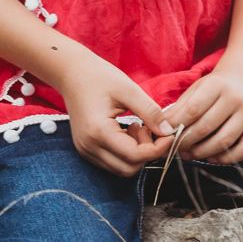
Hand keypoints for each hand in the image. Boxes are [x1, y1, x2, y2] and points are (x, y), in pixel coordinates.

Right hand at [56, 56, 174, 175]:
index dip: (157, 148)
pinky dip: (126, 151)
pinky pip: (112, 161)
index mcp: (98, 132)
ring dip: (136, 153)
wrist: (72, 74)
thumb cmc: (100, 77)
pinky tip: (128, 130)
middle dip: (146, 152)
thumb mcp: (129, 90)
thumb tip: (168, 131)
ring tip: (138, 126)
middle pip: (128, 169)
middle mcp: (89, 147)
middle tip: (149, 128)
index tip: (169, 133)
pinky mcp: (87, 149)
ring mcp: (86, 150)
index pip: (135, 156)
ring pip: (121, 168)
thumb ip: (150, 112)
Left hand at [163, 69, 242, 165]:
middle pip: (206, 127)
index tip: (165, 136)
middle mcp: (236, 97)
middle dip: (186, 143)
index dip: (176, 126)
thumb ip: (179, 109)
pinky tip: (211, 156)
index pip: (193, 109)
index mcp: (217, 84)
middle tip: (175, 149)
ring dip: (202, 153)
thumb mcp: (195, 91)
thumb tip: (162, 131)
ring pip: (224, 141)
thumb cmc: (213, 90)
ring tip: (189, 154)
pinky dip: (225, 158)